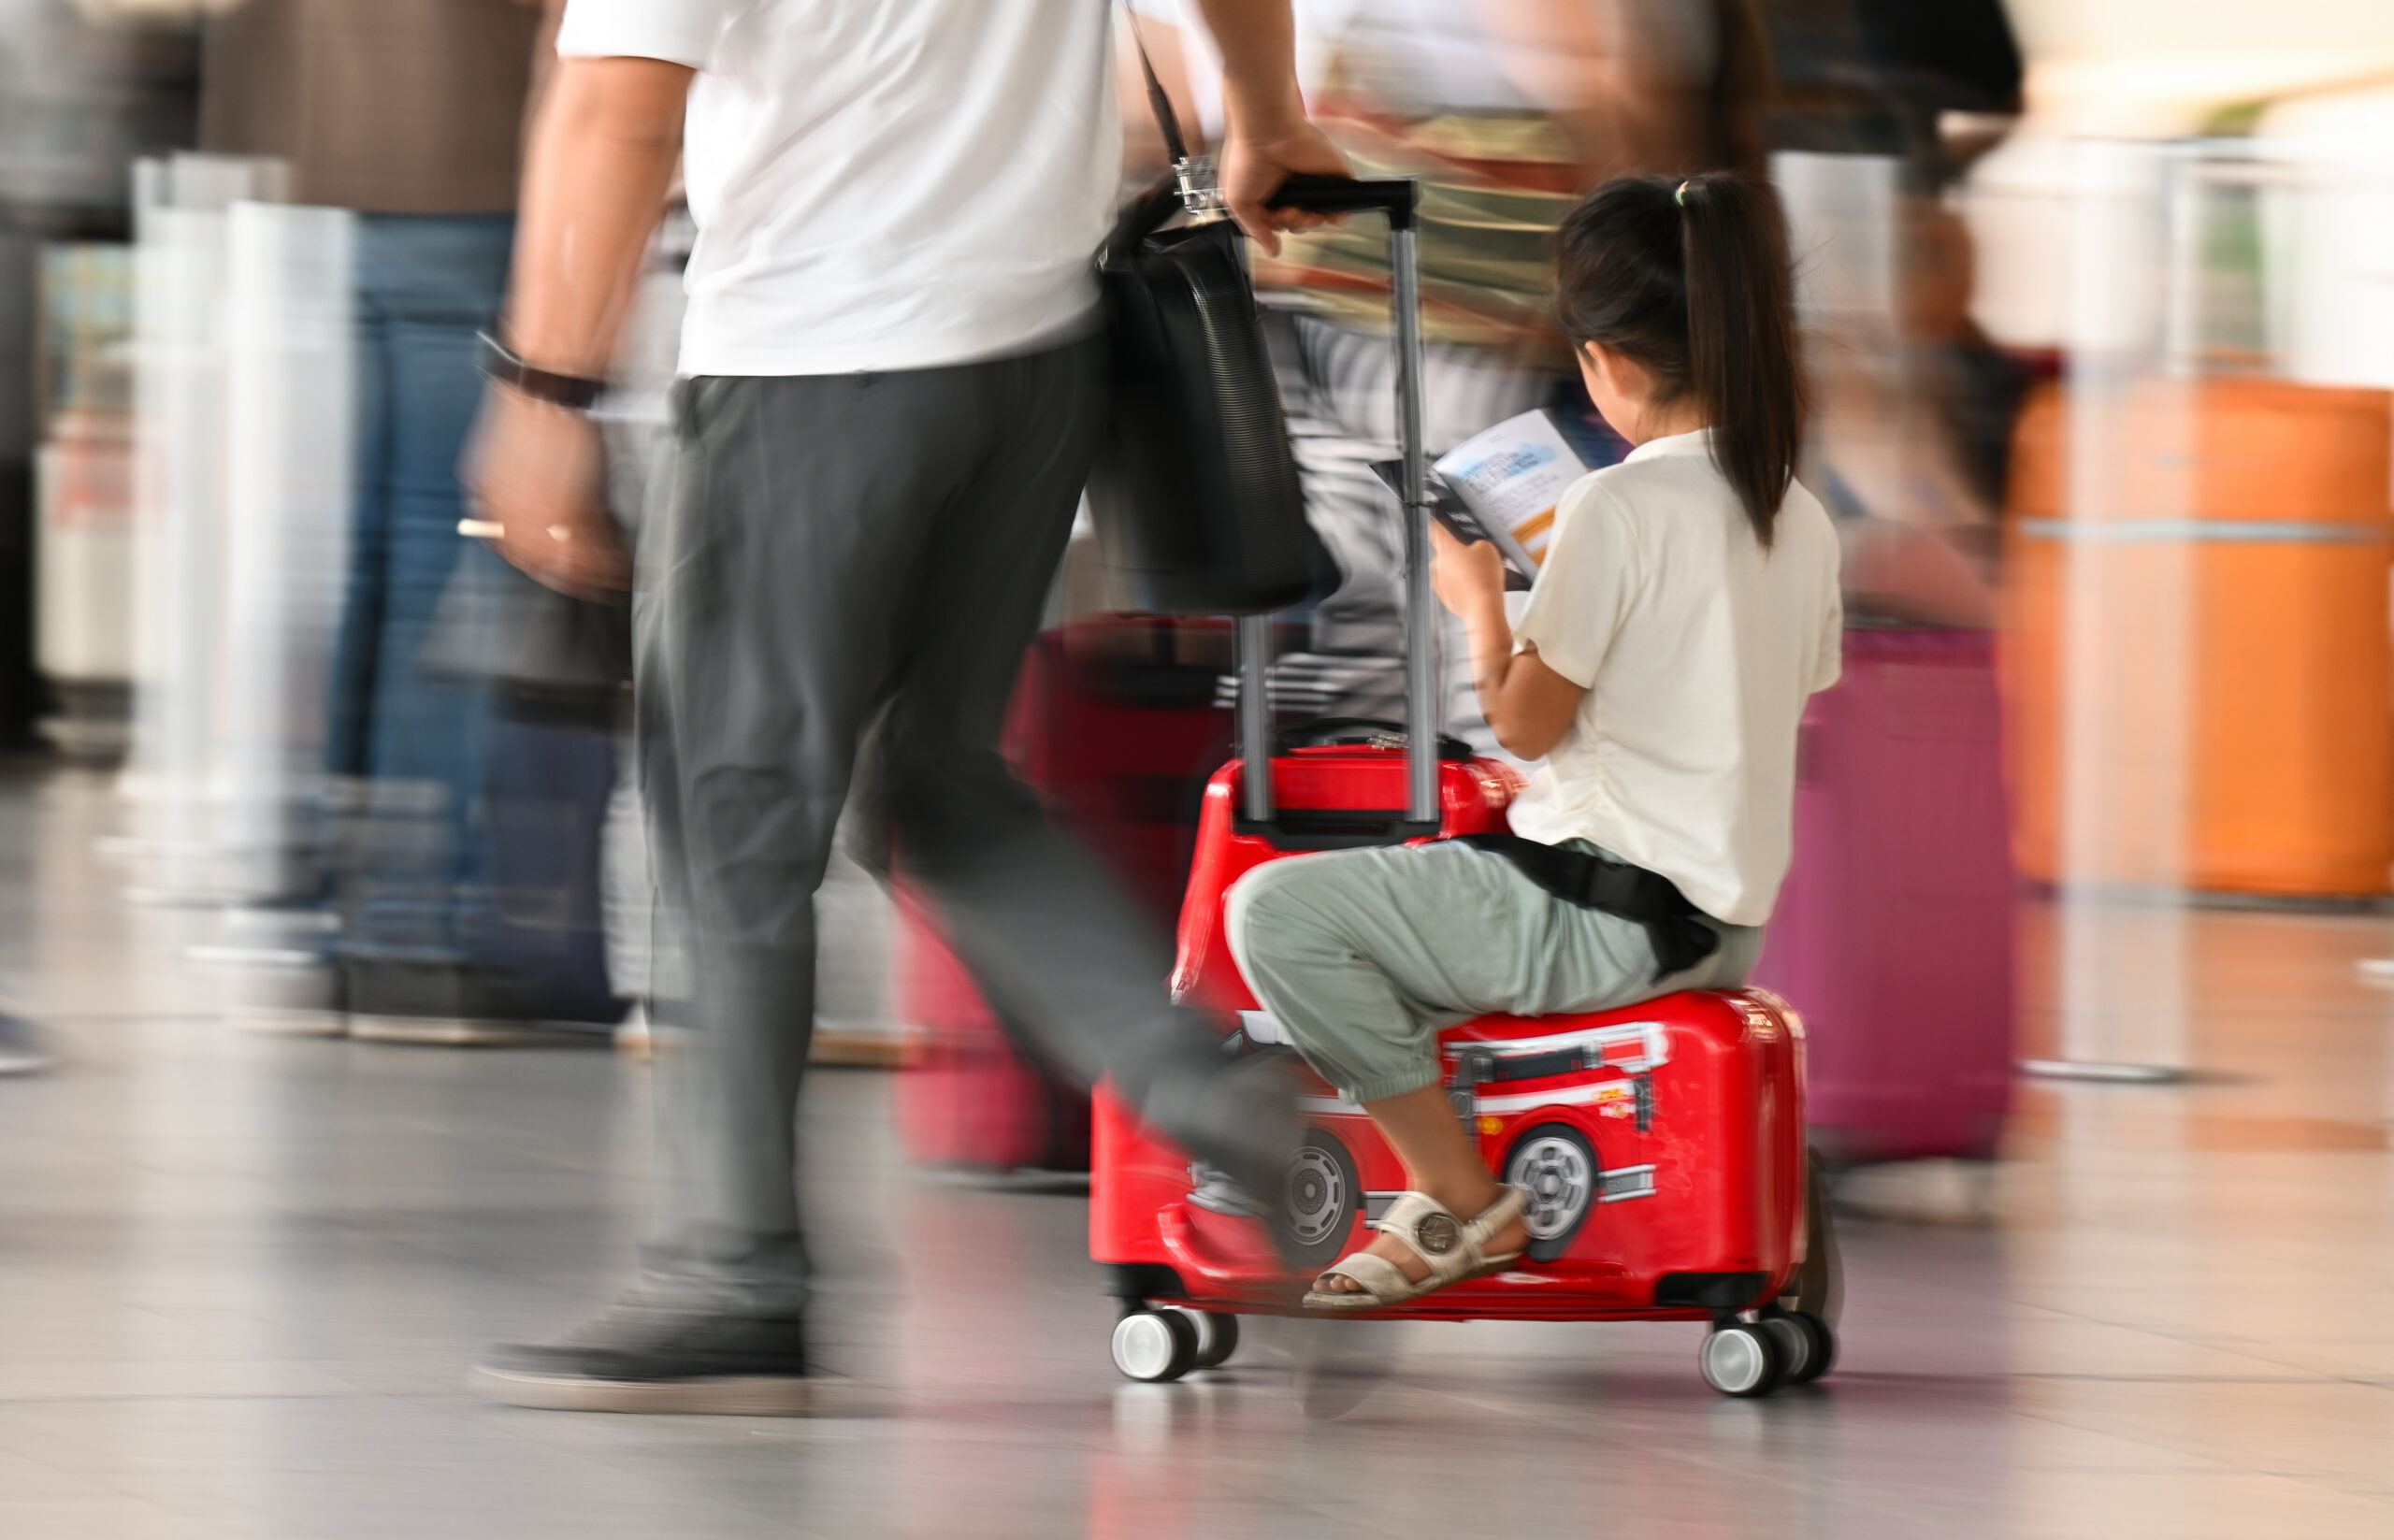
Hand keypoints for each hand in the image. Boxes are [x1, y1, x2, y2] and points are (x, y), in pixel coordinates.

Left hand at [463, 384, 630, 599]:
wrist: (549, 379)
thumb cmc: (541, 401)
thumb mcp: (522, 449)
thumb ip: (528, 483)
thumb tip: (554, 512)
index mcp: (487, 491)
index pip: (510, 543)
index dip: (537, 561)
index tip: (558, 569)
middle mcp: (504, 507)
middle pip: (538, 559)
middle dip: (570, 575)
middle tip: (593, 584)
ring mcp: (533, 511)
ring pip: (567, 559)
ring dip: (597, 573)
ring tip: (619, 576)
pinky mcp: (564, 509)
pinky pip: (592, 549)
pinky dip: (613, 562)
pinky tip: (626, 564)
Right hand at [1218, 118, 1349, 256]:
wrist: (1266, 133)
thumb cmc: (1247, 160)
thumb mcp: (1238, 203)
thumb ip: (1255, 230)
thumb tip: (1271, 249)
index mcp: (1271, 193)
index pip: (1280, 221)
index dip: (1279, 225)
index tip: (1275, 218)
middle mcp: (1293, 188)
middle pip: (1301, 221)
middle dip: (1295, 223)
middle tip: (1287, 211)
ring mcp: (1313, 182)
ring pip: (1321, 215)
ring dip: (1312, 221)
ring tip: (1301, 209)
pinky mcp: (1332, 175)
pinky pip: (1343, 202)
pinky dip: (1340, 214)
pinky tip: (1330, 215)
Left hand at [1429, 520, 1506, 621]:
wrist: (1483, 608)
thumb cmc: (1483, 579)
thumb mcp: (1488, 548)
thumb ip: (1478, 543)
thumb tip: (1476, 548)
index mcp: (1446, 548)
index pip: (1436, 529)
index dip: (1437, 521)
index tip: (1434, 518)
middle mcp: (1438, 564)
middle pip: (1445, 551)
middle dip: (1458, 552)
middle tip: (1475, 555)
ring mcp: (1440, 582)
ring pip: (1449, 569)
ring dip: (1460, 570)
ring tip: (1479, 574)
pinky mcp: (1446, 597)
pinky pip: (1452, 585)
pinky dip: (1462, 585)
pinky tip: (1476, 586)